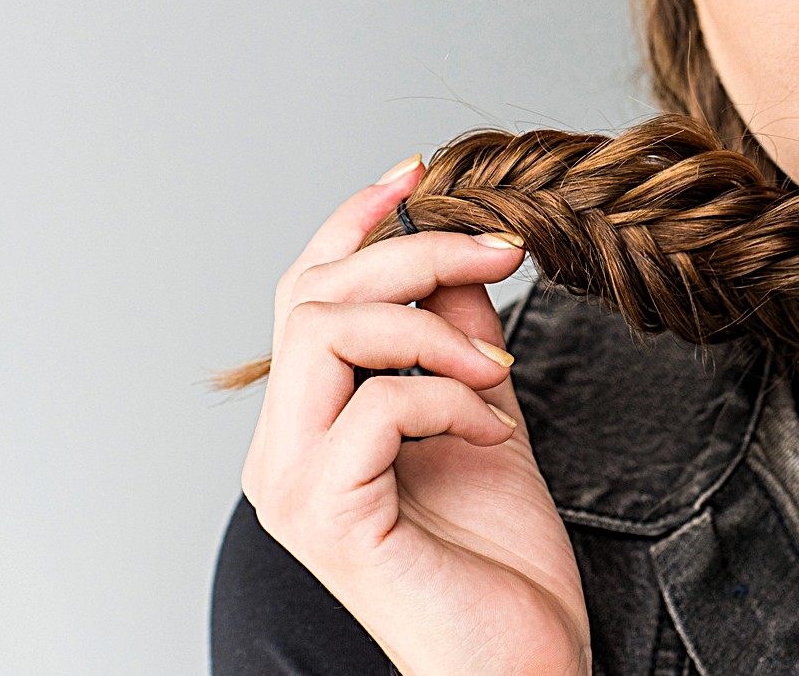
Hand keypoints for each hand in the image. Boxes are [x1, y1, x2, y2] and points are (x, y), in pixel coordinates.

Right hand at [239, 157, 590, 675]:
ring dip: (429, 326)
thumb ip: (462, 343)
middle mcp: (279, 451)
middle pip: (312, 294)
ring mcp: (292, 486)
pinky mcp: (326, 516)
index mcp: (309, 424)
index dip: (355, 220)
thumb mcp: (484, 419)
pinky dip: (446, 400)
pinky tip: (493, 434)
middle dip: (414, 252)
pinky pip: (375, 407)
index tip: (420, 170)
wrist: (518, 660)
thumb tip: (467, 257)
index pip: (306, 292)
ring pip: (326, 333)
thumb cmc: (497, 561)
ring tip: (499, 369)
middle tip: (504, 255)